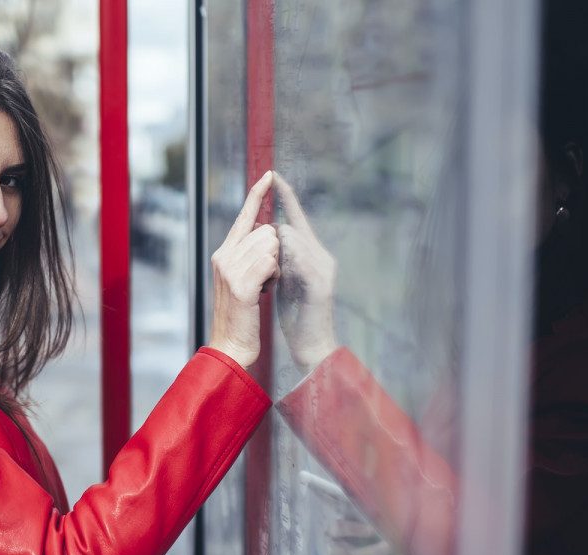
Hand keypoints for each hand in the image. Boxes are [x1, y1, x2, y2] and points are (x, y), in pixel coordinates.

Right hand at [209, 171, 279, 368]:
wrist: (230, 346)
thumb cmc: (242, 317)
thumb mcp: (243, 280)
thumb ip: (250, 255)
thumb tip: (269, 233)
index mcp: (224, 253)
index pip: (244, 217)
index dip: (257, 194)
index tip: (270, 175)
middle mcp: (223, 256)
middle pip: (266, 231)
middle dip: (276, 253)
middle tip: (264, 280)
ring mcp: (230, 268)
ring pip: (271, 245)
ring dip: (276, 267)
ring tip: (262, 288)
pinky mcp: (241, 283)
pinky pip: (271, 262)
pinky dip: (274, 276)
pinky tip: (263, 292)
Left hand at [273, 173, 338, 371]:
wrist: (311, 346)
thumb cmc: (295, 314)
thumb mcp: (283, 277)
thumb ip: (277, 254)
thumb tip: (264, 232)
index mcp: (310, 253)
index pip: (295, 218)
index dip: (285, 197)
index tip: (272, 175)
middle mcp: (321, 256)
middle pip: (291, 226)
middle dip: (272, 234)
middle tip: (265, 260)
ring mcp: (323, 269)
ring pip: (294, 239)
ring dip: (274, 249)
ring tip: (269, 272)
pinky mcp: (321, 285)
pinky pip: (300, 261)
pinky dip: (285, 260)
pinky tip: (276, 268)